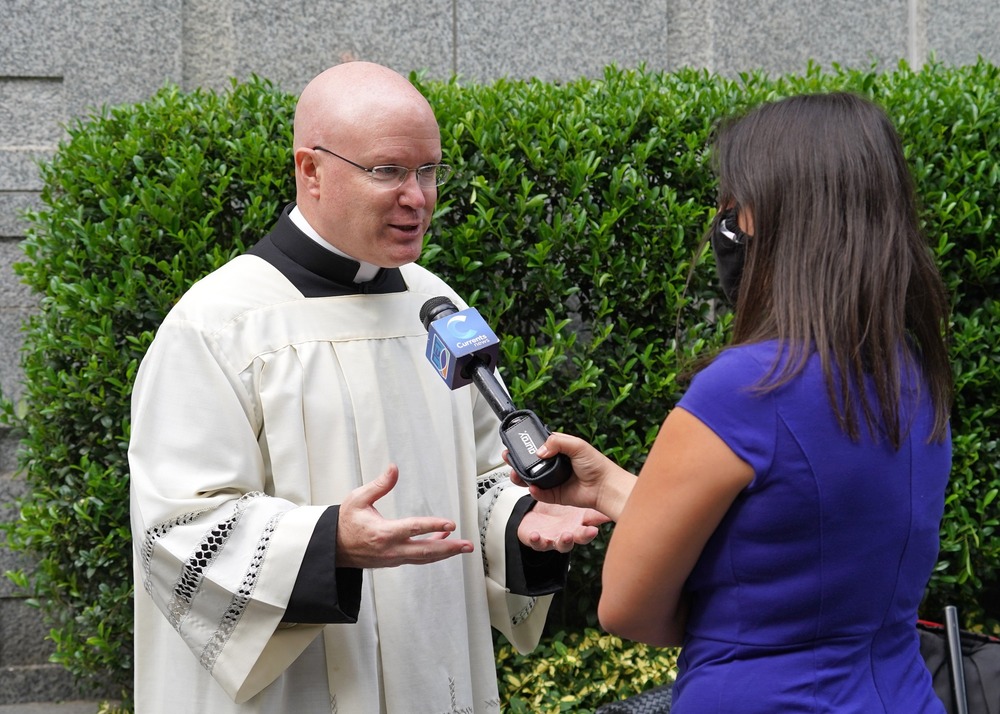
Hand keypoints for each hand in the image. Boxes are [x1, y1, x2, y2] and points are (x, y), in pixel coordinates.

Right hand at [336, 464, 473, 567]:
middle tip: (467, 545)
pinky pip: (418, 558)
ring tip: (462, 546)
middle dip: (449, 548)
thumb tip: (394, 469)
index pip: (413, 529)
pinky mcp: (394, 561)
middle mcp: (391, 549)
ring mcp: (394, 558)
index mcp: (383, 533)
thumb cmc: (345, 523)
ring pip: (424, 557)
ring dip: (445, 552)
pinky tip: (442, 541)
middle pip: (426, 551)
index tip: (450, 524)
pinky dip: (433, 552)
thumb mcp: (357, 499)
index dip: (433, 526)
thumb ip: (379, 485)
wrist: (333, 548)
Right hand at [509, 432, 635, 520]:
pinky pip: (540, 494)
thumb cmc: (596, 465)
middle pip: (530, 463)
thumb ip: (556, 442)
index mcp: (559, 450)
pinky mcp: (555, 495)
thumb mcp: (577, 445)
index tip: (515, 444)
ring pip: (531, 478)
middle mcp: (554, 465)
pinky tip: (532, 487)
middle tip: (509, 458)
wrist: (605, 486)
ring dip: (521, 477)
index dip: (526, 445)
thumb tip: (539, 451)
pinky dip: (534, 491)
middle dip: (517, 461)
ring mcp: (553, 480)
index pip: (537, 446)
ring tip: (515, 474)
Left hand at [517, 501, 608, 552]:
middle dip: (585, 536)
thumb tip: (609, 494)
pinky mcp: (537, 540)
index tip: (597, 527)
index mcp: (579, 525)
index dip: (594, 529)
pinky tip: (535, 535)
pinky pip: (536, 543)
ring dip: (565, 541)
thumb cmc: (558, 511)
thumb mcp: (574, 504)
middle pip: (580, 538)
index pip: (590, 528)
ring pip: (561, 544)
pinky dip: (536, 540)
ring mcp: (554, 539)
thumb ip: (588, 501)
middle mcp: (569, 535)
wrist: (535, 518)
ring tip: (567, 536)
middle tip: (590, 532)